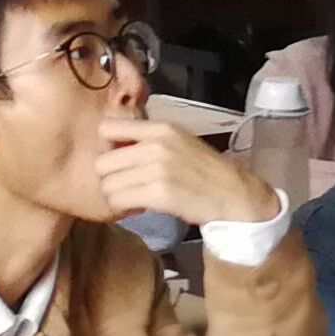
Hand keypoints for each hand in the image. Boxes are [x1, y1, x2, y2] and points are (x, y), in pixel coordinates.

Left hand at [95, 114, 277, 231]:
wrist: (232, 193)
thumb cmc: (204, 169)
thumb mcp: (177, 141)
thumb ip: (147, 139)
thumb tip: (113, 144)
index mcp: (160, 128)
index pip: (107, 127)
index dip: (106, 147)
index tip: (118, 161)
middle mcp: (155, 145)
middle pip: (102, 162)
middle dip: (109, 178)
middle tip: (125, 185)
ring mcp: (157, 170)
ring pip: (108, 185)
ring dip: (116, 195)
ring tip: (133, 197)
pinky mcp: (159, 194)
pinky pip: (120, 201)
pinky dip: (125, 208)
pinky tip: (139, 207)